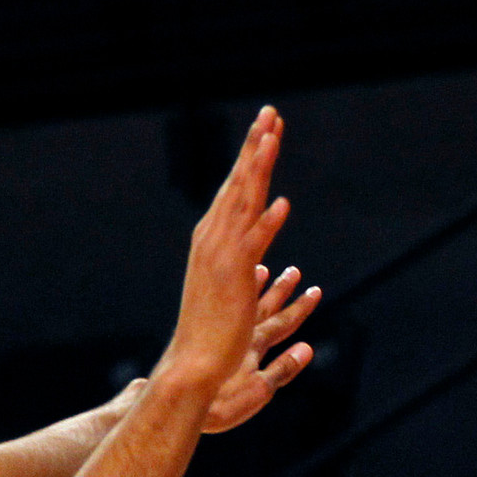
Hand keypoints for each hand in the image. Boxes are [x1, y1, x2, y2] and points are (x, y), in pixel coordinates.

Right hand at [156, 108, 304, 403]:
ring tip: (272, 138)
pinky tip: (283, 204)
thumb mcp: (230, 286)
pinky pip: (254, 246)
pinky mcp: (234, 279)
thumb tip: (258, 257)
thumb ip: (244, 265)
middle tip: (271, 112)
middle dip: (255, 146)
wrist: (193, 364)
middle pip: (239, 184)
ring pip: (244, 204)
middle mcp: (213, 239)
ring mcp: (222, 257)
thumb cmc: (211, 330)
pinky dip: (267, 225)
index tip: (265, 127)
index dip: (250, 155)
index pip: (235, 187)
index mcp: (212, 238)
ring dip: (259, 169)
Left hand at [201, 264, 321, 434]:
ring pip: (245, 304)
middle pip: (266, 307)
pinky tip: (237, 285)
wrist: (180, 396)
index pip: (283, 322)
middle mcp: (240, 335)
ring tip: (265, 269)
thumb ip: (284, 369)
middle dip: (281, 291)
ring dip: (260, 288)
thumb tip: (308, 349)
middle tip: (295, 271)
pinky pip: (227, 306)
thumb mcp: (259, 389)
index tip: (315, 290)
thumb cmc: (217, 403)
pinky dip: (236, 294)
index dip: (299, 308)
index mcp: (253, 347)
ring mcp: (225, 335)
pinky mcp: (210, 336)